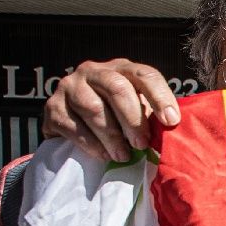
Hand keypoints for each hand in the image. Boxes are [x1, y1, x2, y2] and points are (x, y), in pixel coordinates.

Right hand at [42, 59, 180, 164]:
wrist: (72, 124)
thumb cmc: (115, 118)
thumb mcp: (136, 111)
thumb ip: (151, 117)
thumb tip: (173, 133)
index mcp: (122, 69)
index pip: (145, 74)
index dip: (160, 96)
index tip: (171, 121)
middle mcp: (94, 71)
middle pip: (117, 88)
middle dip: (133, 119)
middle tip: (142, 144)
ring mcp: (70, 86)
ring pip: (93, 108)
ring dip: (111, 136)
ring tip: (123, 156)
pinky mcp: (52, 106)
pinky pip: (72, 125)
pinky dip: (90, 144)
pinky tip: (102, 155)